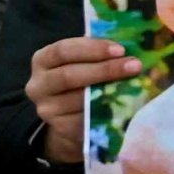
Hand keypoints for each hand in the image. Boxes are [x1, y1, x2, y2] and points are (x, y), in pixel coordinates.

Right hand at [24, 34, 134, 165]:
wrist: (67, 116)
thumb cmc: (79, 78)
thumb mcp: (80, 61)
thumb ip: (96, 52)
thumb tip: (128, 44)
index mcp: (42, 60)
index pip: (63, 50)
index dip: (92, 49)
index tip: (120, 50)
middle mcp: (38, 85)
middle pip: (69, 76)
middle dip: (105, 69)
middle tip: (134, 65)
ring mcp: (47, 109)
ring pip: (79, 100)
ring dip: (110, 91)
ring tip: (134, 84)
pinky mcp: (60, 128)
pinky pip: (86, 120)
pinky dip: (106, 111)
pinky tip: (124, 105)